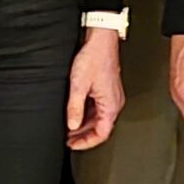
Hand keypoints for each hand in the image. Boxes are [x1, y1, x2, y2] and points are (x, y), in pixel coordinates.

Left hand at [66, 29, 124, 150]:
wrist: (101, 39)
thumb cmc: (94, 57)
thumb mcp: (79, 85)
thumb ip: (75, 108)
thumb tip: (72, 125)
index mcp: (111, 105)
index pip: (101, 134)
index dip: (86, 143)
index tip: (73, 145)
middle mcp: (115, 102)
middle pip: (101, 128)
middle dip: (84, 136)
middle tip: (68, 139)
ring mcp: (112, 96)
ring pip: (99, 118)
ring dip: (85, 125)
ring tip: (69, 128)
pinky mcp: (108, 89)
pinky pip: (99, 108)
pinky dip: (87, 114)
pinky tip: (76, 113)